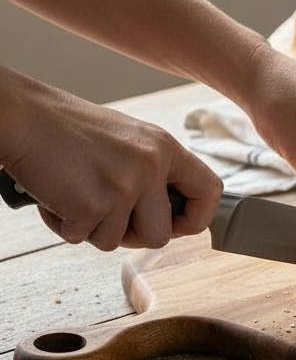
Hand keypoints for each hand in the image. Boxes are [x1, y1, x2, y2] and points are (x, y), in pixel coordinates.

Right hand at [1, 71, 221, 249]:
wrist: (21, 116)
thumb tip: (170, 217)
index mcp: (165, 147)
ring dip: (93, 229)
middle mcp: (151, 166)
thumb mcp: (128, 140)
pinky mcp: (93, 205)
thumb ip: (153, 171)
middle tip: (106, 214)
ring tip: (75, 194)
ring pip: (118, 242)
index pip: (210, 190)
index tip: (178, 225)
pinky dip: (64, 225)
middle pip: (162, 235)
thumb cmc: (67, 130)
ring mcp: (124, 186)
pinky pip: (83, 238)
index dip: (197, 218)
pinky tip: (56, 196)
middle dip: (132, 236)